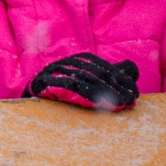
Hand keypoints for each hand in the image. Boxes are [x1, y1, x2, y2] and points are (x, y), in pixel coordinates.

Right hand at [23, 53, 139, 110]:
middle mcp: (68, 63)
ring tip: (119, 105)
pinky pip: (68, 86)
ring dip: (104, 93)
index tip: (135, 94)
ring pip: (84, 80)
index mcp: (79, 60)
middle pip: (97, 74)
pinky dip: (84, 94)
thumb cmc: (62, 90)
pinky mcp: (45, 82)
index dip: (122, 80)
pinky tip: (97, 104)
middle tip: (131, 101)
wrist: (30, 96)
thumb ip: (110, 74)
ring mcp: (55, 71)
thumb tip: (133, 69)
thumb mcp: (87, 80)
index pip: (105, 68)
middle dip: (116, 88)